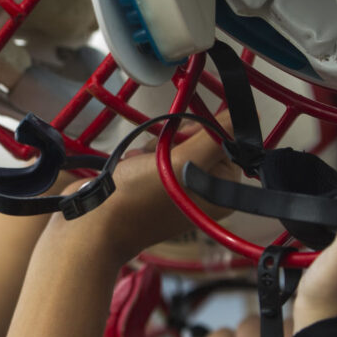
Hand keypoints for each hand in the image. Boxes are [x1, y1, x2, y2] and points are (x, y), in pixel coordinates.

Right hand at [54, 117, 239, 268]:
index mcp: (221, 193)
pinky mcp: (155, 186)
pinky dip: (143, 156)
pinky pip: (157, 156)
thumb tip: (244, 114)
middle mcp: (203, 193)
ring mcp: (179, 190)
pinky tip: (132, 166)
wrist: (93, 221)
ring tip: (140, 163)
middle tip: (158, 156)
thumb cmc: (139, 198)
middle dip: (173, 141)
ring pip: (174, 145)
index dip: (203, 133)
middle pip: (199, 142)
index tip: (182, 139)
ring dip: (154, 147)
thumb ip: (214, 136)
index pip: (226, 143)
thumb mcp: (182, 161)